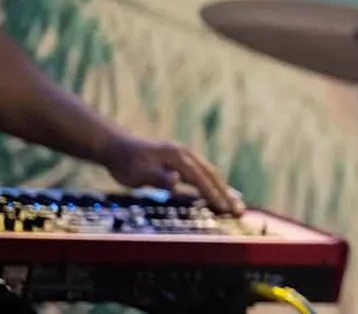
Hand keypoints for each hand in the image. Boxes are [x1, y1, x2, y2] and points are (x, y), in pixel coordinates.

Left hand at [101, 135, 242, 214]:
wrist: (117, 148)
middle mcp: (186, 155)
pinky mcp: (181, 163)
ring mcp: (185, 157)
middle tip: (239, 209)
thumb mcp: (138, 172)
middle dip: (226, 192)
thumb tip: (177, 181)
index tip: (224, 208)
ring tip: (235, 204)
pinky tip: (218, 194)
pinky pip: (202, 175)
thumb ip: (158, 177)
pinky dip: (212, 185)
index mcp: (178, 156)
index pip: (200, 178)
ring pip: (209, 173)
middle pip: (211, 174)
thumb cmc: (126, 163)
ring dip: (223, 189)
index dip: (213, 194)